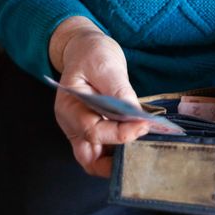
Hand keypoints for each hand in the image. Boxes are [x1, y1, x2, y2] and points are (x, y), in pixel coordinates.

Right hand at [49, 16, 148, 176]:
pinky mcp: (95, 132)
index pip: (93, 131)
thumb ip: (120, 92)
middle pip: (90, 160)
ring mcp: (81, 132)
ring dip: (118, 161)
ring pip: (96, 162)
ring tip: (143, 149)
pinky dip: (121, 153)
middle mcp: (72, 125)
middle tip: (144, 147)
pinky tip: (138, 142)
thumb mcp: (107, 66)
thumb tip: (136, 116)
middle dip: (116, 160)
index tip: (144, 124)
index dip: (121, 133)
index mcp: (69, 107)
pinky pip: (105, 153)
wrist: (87, 51)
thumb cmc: (93, 55)